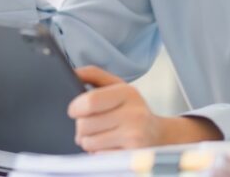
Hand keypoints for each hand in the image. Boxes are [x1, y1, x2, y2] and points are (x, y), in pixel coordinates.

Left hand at [69, 66, 220, 151]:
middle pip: (84, 124)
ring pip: (88, 142)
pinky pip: (98, 156)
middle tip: (92, 125)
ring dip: (88, 141)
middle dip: (81, 127)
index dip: (75, 107)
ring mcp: (134, 137)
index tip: (74, 110)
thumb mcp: (116, 86)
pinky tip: (109, 146)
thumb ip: (93, 75)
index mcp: (127, 93)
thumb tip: (72, 72)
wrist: (158, 135)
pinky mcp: (131, 156)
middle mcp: (134, 114)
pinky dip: (98, 153)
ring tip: (100, 135)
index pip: (90, 101)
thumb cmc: (131, 109)